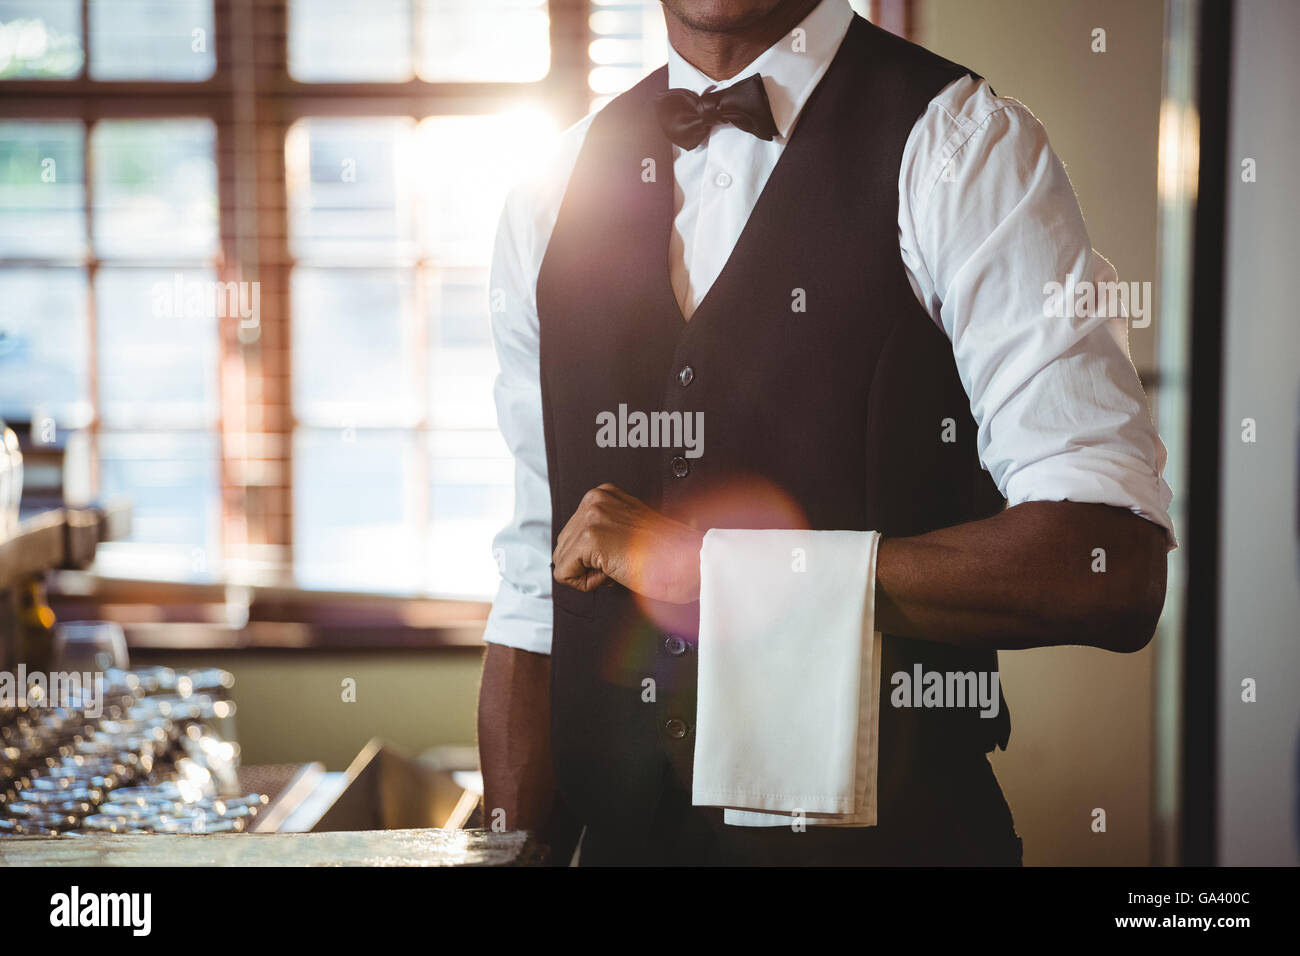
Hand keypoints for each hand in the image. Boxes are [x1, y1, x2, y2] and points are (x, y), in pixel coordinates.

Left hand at [553, 483, 703, 603]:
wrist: (689, 561)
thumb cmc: (669, 552)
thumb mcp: (629, 527)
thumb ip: (603, 529)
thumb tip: (579, 551)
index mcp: (603, 494)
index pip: (572, 534)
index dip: (594, 555)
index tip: (621, 552)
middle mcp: (595, 500)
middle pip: (563, 546)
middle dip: (588, 563)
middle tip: (622, 560)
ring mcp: (592, 518)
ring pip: (562, 561)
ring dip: (589, 573)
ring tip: (621, 564)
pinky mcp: (591, 539)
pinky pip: (565, 574)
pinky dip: (587, 583)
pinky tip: (615, 571)